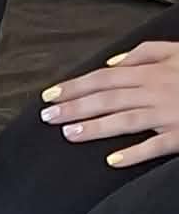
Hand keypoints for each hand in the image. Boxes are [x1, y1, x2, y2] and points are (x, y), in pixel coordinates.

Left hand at [41, 41, 178, 166]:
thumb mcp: (177, 52)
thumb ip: (145, 52)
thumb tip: (112, 62)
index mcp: (152, 72)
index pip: (105, 78)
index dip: (76, 86)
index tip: (50, 95)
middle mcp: (155, 92)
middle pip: (109, 98)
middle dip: (75, 107)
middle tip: (48, 116)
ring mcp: (167, 114)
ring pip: (126, 121)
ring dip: (96, 127)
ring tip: (68, 133)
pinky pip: (155, 146)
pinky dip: (134, 153)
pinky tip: (112, 161)